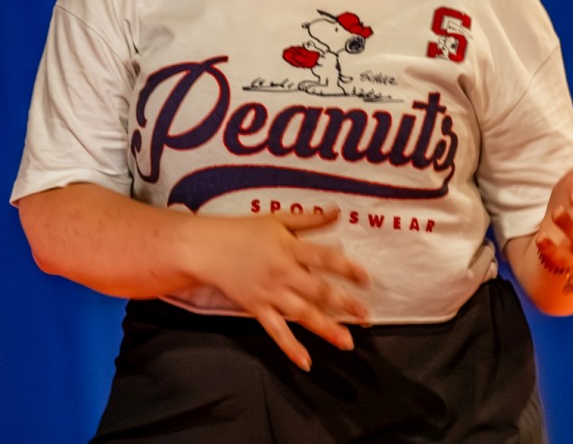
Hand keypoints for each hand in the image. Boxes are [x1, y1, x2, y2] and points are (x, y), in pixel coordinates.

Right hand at [185, 207, 369, 370]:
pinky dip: (291, 347)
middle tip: (366, 315)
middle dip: (345, 304)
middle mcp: (283, 273)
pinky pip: (276, 331)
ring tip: (347, 342)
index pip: (325, 258)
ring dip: (326, 329)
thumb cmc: (242, 231)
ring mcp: (269, 293)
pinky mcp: (256, 309)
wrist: (205, 248)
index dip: (347, 268)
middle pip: (318, 290)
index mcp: (289, 248)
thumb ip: (309, 219)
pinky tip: (306, 361)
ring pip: (302, 314)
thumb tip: (337, 211)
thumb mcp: (278, 220)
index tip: (366, 279)